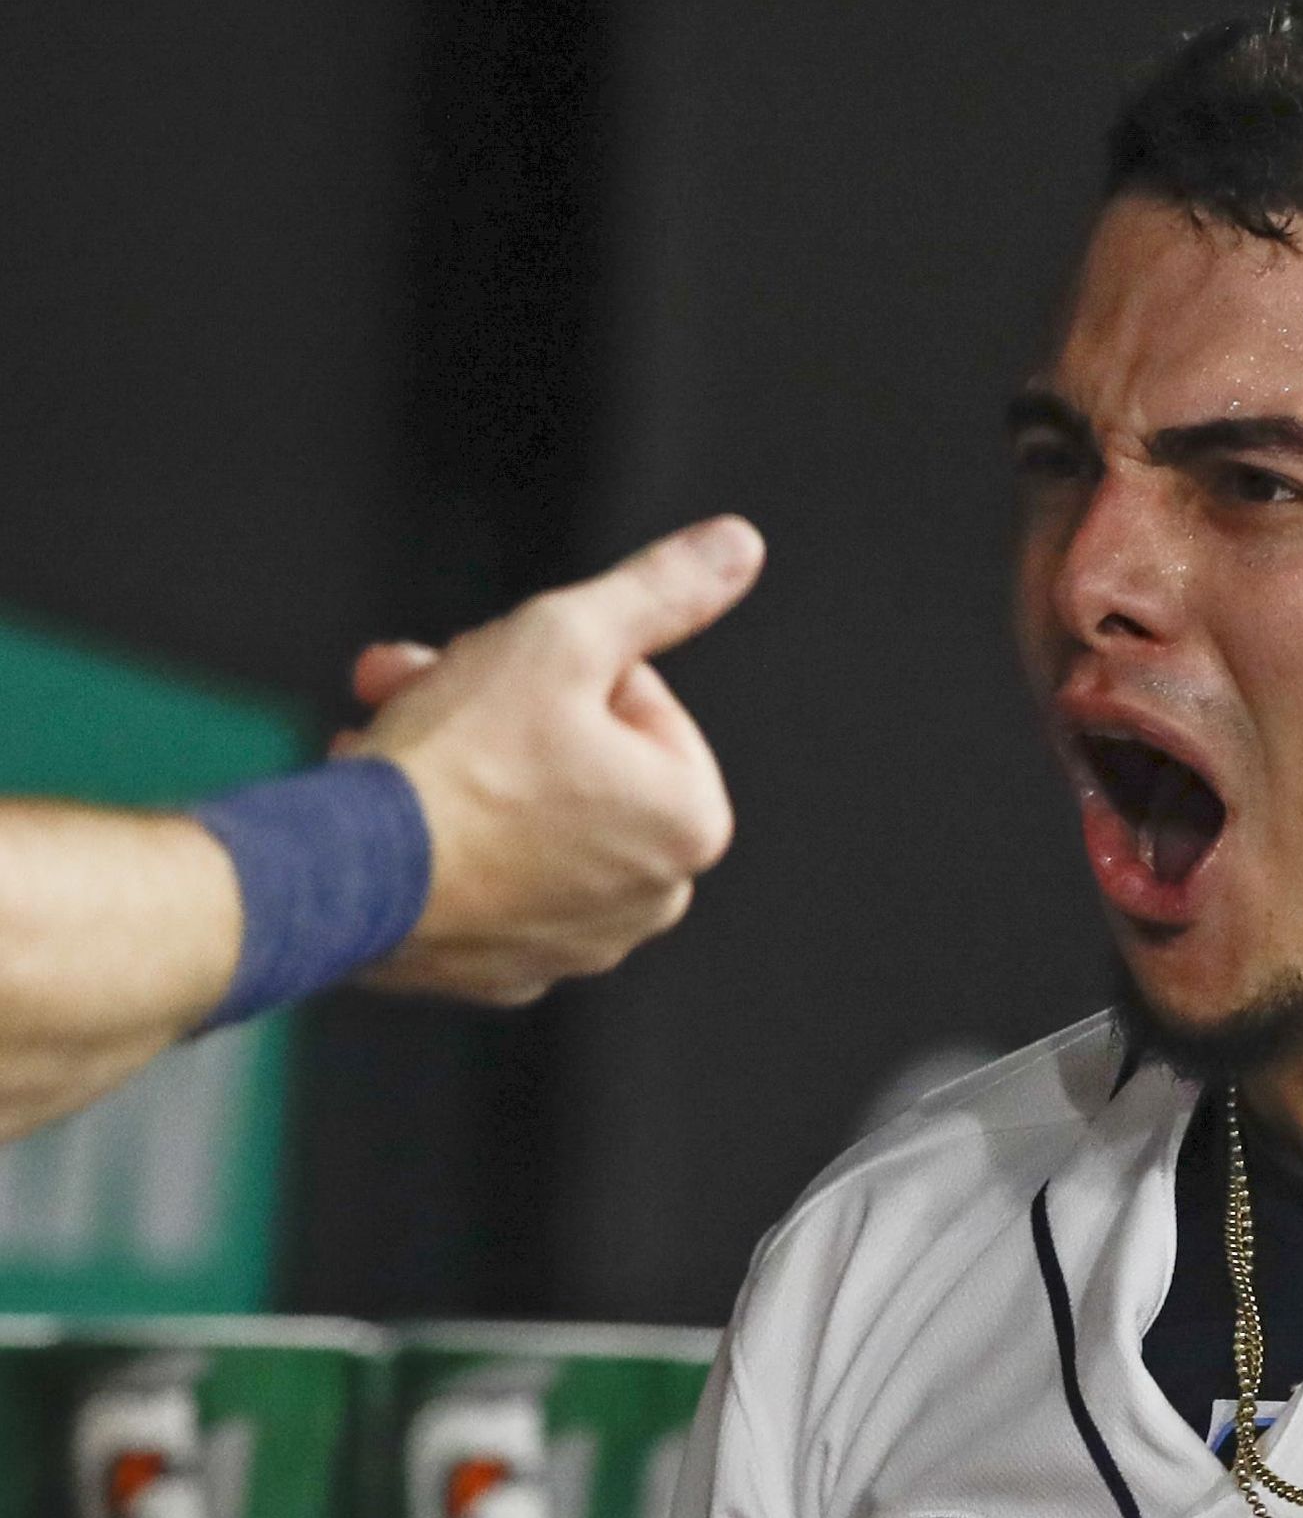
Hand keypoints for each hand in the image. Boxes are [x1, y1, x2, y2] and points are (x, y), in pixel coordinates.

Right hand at [340, 515, 763, 1004]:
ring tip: (386, 743)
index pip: (633, 699)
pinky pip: (481, 877)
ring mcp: (581, 945)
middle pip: (576, 758)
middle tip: (413, 679)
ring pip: (525, 815)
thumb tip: (740, 545)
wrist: (348, 874)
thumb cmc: (462, 758)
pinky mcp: (507, 972)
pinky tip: (387, 812)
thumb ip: (659, 592)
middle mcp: (655, 898)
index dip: (555, 666)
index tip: (498, 670)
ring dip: (457, 764)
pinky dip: (442, 838)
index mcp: (691, 821)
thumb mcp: (566, 637)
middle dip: (492, 707)